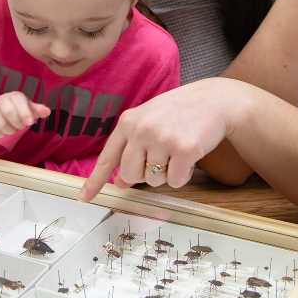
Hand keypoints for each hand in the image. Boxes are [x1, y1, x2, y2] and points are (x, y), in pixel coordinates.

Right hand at [0, 91, 50, 138]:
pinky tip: (5, 130)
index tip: (30, 123)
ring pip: (1, 124)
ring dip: (10, 130)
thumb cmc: (19, 109)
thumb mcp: (30, 108)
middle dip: (17, 124)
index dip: (25, 113)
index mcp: (15, 97)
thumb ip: (38, 110)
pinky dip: (1, 134)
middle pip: (9, 113)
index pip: (19, 103)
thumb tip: (47, 111)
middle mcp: (2, 101)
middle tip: (21, 126)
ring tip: (13, 128)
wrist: (1, 110)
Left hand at [80, 78, 241, 200]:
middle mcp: (142, 130)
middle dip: (144, 175)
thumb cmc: (178, 113)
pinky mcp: (184, 149)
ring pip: (154, 180)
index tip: (85, 198)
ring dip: (167, 173)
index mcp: (128, 122)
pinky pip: (175, 181)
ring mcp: (162, 139)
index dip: (95, 180)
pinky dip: (183, 175)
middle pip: (131, 175)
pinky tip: (189, 155)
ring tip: (177, 149)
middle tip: (160, 159)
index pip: (108, 157)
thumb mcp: (148, 123)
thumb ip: (131, 148)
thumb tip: (120, 182)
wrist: (213, 100)